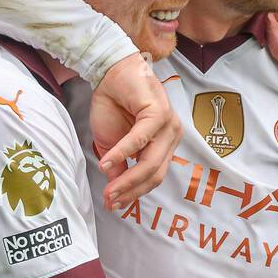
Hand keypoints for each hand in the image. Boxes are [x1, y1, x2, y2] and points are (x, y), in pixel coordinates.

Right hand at [88, 53, 182, 210]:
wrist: (110, 72)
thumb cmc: (113, 105)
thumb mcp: (112, 145)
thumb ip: (118, 168)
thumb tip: (114, 192)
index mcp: (164, 146)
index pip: (153, 178)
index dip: (133, 194)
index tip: (113, 205)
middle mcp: (171, 137)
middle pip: (154, 174)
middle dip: (130, 191)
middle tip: (110, 201)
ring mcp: (168, 125)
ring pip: (150, 162)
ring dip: (127, 179)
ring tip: (108, 190)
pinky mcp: (159, 113)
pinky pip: (140, 139)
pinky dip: (122, 153)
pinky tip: (106, 163)